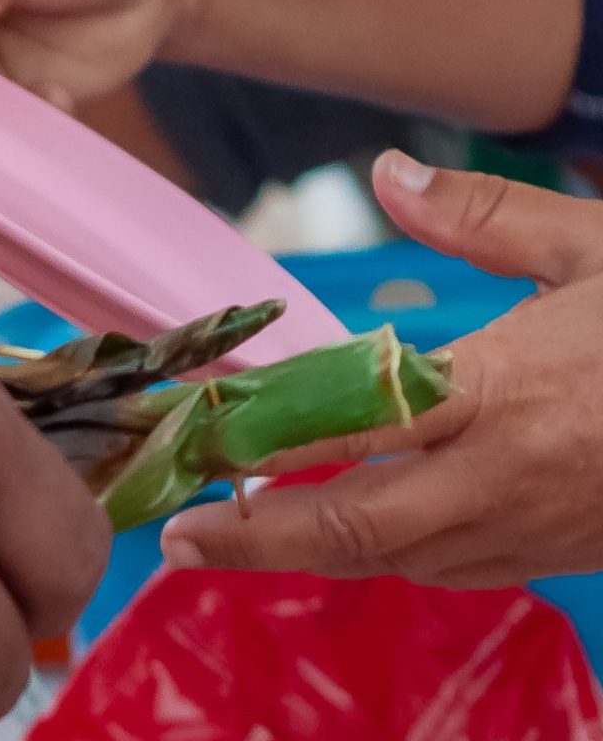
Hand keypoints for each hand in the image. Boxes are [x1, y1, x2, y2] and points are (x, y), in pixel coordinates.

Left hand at [162, 155, 602, 586]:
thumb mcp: (601, 243)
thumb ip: (486, 216)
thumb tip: (389, 172)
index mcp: (510, 389)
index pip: (351, 432)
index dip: (259, 452)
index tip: (194, 452)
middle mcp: (511, 474)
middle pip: (352, 527)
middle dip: (257, 540)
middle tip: (180, 536)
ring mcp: (538, 527)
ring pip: (395, 559)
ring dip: (313, 553)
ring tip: (236, 537)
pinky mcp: (563, 555)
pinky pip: (451, 568)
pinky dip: (388, 554)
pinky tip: (347, 534)